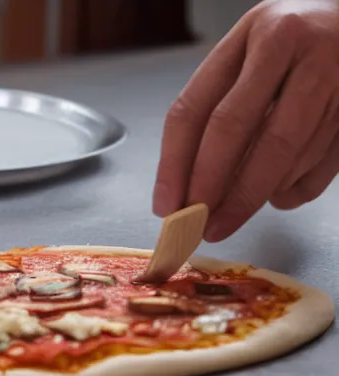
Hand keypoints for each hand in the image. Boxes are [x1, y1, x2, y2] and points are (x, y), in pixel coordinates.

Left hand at [153, 0, 338, 240]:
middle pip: (235, 131)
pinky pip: (319, 170)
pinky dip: (290, 193)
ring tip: (232, 213)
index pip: (195, 110)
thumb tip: (188, 190)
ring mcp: (333, 77)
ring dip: (252, 195)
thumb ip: (215, 113)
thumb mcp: (245, 61)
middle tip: (199, 225)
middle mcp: (291, 48)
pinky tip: (275, 195)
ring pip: (281, 155)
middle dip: (212, 189)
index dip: (174, 165)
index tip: (167, 205)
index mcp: (249, 37)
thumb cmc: (288, 48)